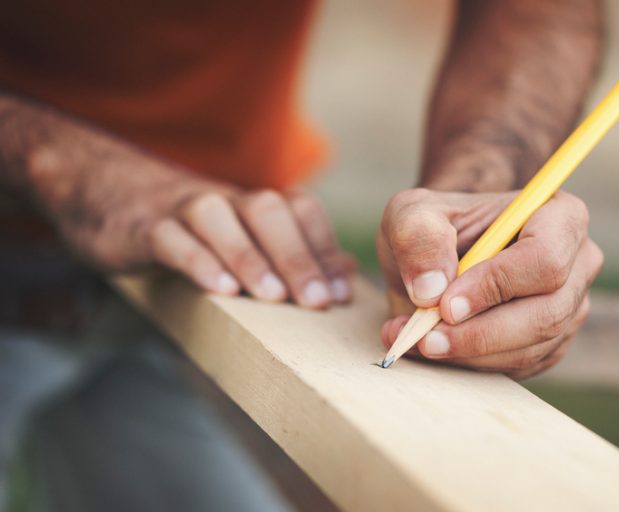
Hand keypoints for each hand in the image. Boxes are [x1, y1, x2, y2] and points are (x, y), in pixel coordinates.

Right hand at [27, 140, 354, 308]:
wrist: (110, 192)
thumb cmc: (194, 231)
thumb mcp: (244, 238)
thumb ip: (296, 252)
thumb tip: (348, 274)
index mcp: (254, 203)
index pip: (302, 210)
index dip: (325, 249)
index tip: (341, 294)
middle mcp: (226, 199)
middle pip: (269, 209)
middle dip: (298, 256)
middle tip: (316, 302)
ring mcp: (183, 208)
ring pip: (220, 217)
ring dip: (250, 256)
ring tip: (272, 297)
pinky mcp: (145, 226)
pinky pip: (172, 238)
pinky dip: (197, 261)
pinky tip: (218, 290)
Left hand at [377, 188, 601, 378]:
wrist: (438, 258)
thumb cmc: (434, 228)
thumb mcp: (412, 215)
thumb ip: (418, 238)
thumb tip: (432, 289)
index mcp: (559, 216)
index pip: (545, 258)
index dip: (497, 285)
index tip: (446, 304)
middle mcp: (577, 264)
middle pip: (547, 313)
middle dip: (481, 333)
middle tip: (425, 337)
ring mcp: (569, 308)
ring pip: (531, 347)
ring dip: (469, 353)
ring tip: (416, 340)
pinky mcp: (551, 344)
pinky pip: (519, 366)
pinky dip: (471, 364)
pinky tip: (434, 347)